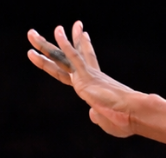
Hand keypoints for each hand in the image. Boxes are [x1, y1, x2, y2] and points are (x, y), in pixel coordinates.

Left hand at [27, 21, 138, 137]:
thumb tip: (92, 114)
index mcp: (94, 86)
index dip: (80, 49)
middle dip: (55, 44)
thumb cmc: (125, 120)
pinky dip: (66, 45)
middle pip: (67, 57)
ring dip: (44, 45)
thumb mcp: (106, 121)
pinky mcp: (87, 77)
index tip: (84, 34)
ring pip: (61, 57)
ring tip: (31, 33)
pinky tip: (58, 33)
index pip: (82, 65)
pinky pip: (74, 58)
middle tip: (50, 29)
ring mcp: (86, 76)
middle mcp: (89, 76)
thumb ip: (97, 116)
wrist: (134, 114)